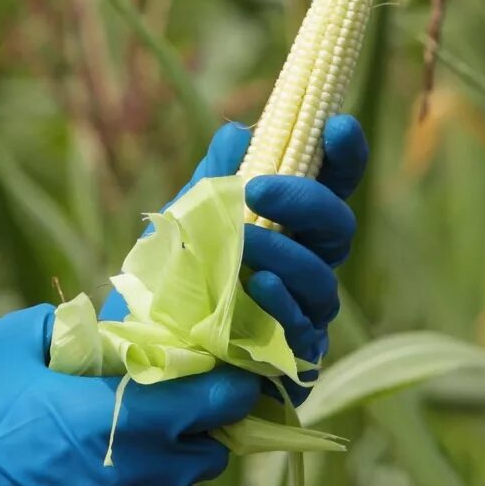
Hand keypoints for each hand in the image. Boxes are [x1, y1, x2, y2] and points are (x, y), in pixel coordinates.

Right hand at [0, 306, 261, 485]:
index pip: (219, 401)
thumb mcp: (4, 346)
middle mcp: (140, 480)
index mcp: (129, 418)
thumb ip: (62, 328)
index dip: (225, 386)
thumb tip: (92, 329)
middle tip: (156, 416)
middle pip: (205, 459)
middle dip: (192, 436)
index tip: (215, 377)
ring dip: (163, 485)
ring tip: (122, 463)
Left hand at [108, 114, 367, 392]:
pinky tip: (259, 288)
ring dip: (286, 254)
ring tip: (243, 243)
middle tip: (260, 190)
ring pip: (322, 281)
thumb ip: (213, 178)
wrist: (139, 349)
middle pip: (339, 229)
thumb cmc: (170, 278)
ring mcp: (301, 313)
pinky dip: (282, 305)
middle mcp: (305, 265)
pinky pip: (303, 331)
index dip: (345, 155)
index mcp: (288, 224)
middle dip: (307, 203)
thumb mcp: (183, 219)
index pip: (332, 185)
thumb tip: (239, 134)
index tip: (337, 126)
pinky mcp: (289, 359)